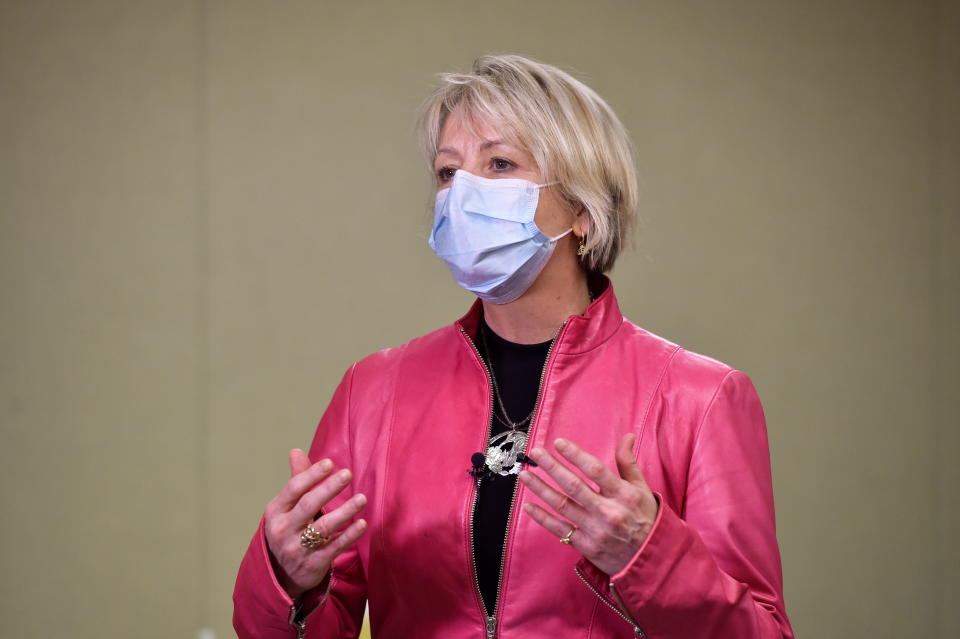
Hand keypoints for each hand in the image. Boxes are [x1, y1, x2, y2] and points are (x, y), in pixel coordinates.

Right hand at [264, 449, 367, 598]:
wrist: (280, 576)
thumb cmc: (288, 531)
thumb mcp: (285, 509)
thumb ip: (296, 481)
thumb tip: (296, 451)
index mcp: (275, 512)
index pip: (293, 489)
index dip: (311, 475)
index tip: (330, 463)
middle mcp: (283, 530)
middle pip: (308, 505)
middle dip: (329, 488)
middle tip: (348, 474)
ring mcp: (297, 549)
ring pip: (323, 527)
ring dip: (344, 511)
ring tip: (362, 498)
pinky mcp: (312, 564)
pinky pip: (334, 547)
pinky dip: (349, 535)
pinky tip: (362, 524)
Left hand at [519, 434, 657, 575]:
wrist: (651, 560)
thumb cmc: (646, 520)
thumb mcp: (642, 489)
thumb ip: (628, 462)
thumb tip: (625, 436)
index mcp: (623, 495)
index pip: (595, 470)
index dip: (575, 455)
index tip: (558, 443)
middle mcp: (608, 512)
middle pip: (574, 486)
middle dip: (552, 467)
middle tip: (535, 453)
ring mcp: (596, 530)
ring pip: (562, 505)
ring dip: (540, 489)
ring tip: (524, 475)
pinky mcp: (586, 546)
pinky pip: (560, 529)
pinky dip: (542, 518)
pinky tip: (528, 506)